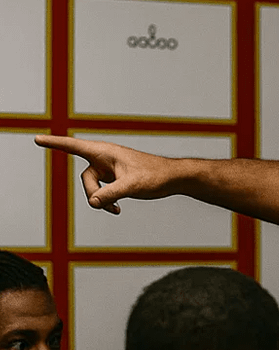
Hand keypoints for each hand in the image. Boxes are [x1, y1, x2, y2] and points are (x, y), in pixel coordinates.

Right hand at [34, 135, 177, 214]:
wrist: (171, 178)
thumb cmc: (154, 176)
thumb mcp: (131, 186)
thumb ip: (110, 194)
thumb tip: (93, 203)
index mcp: (104, 151)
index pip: (73, 146)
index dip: (55, 144)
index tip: (37, 139)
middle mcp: (104, 159)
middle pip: (85, 178)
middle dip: (93, 194)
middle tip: (106, 206)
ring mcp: (109, 170)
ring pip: (93, 188)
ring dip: (101, 201)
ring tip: (116, 209)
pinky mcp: (115, 179)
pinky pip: (102, 193)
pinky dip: (107, 202)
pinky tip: (117, 210)